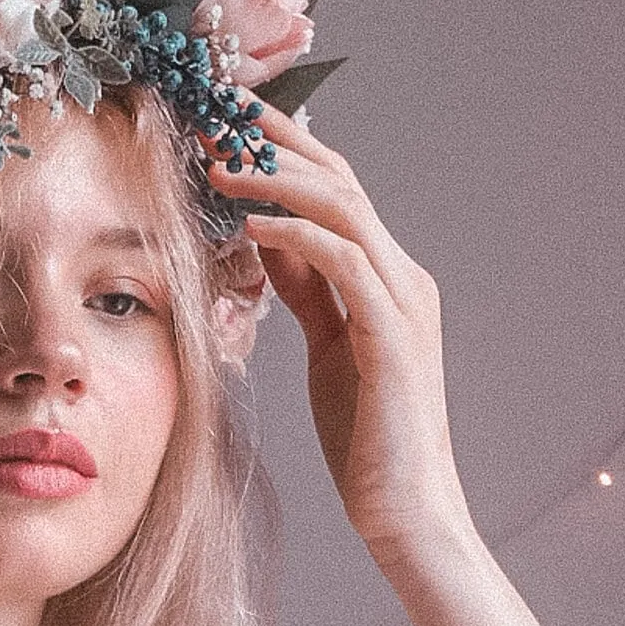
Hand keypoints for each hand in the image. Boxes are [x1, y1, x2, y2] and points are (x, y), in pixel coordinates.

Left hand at [210, 101, 477, 575]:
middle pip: (340, 179)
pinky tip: (250, 224)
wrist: (407, 510)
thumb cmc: (367, 439)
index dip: (284, 149)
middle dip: (277, 141)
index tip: (228, 122)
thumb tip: (265, 235)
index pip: (335, 190)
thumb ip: (305, 290)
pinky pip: (342, 261)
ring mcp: (404, 301)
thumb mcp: (326, 348)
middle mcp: (403, 276)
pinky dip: (296, 234)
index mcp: (387, 278)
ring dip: (276, 178)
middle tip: (216, 116)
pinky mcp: (393, 334)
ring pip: (342, 207)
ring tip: (219, 164)